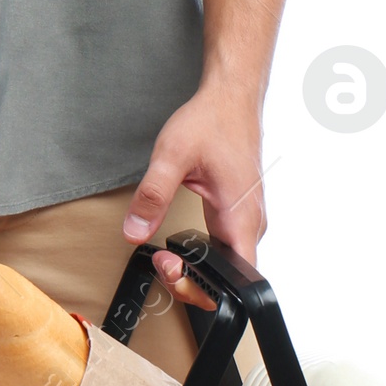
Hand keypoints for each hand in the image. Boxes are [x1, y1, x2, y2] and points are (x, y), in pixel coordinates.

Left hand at [119, 80, 267, 310]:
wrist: (231, 97)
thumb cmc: (213, 120)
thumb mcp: (172, 155)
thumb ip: (152, 196)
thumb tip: (134, 232)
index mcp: (241, 216)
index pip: (235, 281)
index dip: (201, 288)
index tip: (171, 266)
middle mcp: (250, 223)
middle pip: (229, 278)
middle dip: (190, 280)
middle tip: (160, 259)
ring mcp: (247, 218)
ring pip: (226, 263)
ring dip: (196, 267)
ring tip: (166, 253)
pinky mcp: (239, 212)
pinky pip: (224, 245)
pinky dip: (202, 251)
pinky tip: (181, 242)